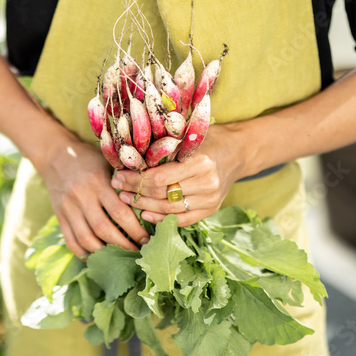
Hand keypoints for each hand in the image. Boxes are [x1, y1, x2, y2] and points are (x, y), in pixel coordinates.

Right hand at [33, 134, 150, 258]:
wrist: (55, 155)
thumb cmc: (89, 158)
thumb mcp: (108, 161)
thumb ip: (126, 178)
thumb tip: (150, 200)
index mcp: (97, 181)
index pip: (119, 212)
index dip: (135, 230)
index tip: (148, 239)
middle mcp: (81, 196)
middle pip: (104, 229)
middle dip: (123, 245)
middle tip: (138, 252)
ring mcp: (68, 208)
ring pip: (86, 239)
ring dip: (105, 253)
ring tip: (120, 257)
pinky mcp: (59, 216)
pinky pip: (71, 241)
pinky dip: (84, 253)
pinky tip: (98, 257)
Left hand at [110, 124, 245, 226]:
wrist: (238, 152)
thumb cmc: (208, 139)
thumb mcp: (188, 136)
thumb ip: (165, 146)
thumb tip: (130, 155)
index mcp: (201, 162)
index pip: (159, 177)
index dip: (136, 178)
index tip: (119, 175)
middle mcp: (207, 183)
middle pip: (162, 194)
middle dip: (136, 192)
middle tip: (118, 188)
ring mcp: (210, 199)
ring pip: (169, 209)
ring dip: (145, 206)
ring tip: (127, 200)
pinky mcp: (211, 209)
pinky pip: (182, 219)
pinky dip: (162, 219)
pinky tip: (146, 214)